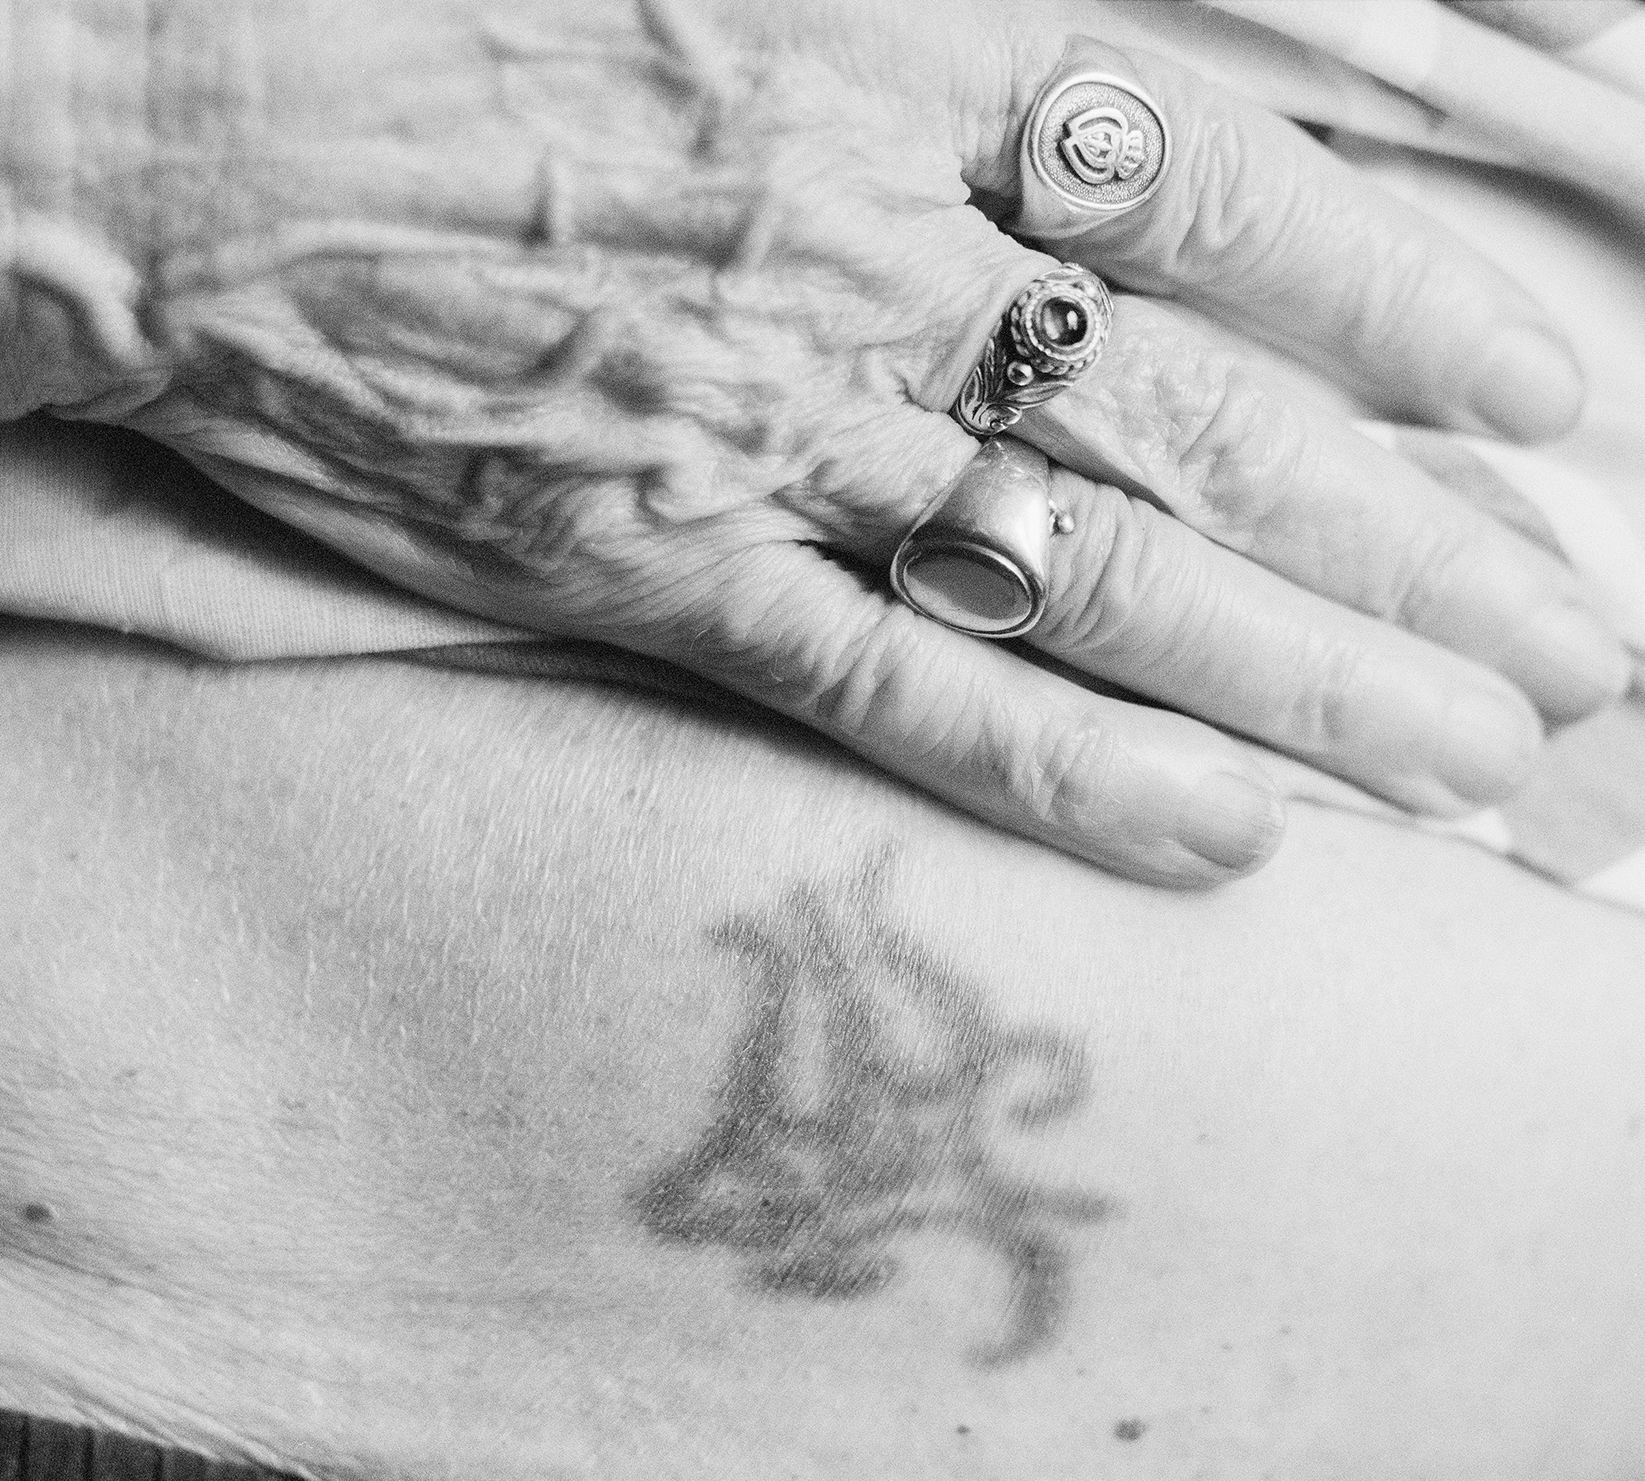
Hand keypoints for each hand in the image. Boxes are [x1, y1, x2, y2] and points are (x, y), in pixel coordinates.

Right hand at [35, 0, 1629, 882]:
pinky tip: (1225, 844)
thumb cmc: (456, 3)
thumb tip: (1148, 90)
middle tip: (1569, 655)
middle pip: (1213, 418)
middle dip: (1417, 546)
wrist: (185, 127)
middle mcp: (867, 248)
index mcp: (902, 52)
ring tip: (1466, 774)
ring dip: (1302, 681)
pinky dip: (1067, 771)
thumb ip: (979, 15)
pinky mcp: (657, 568)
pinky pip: (897, 689)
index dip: (1414, 303)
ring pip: (1097, 572)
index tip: (1554, 403)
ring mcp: (766, 425)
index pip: (1231, 193)